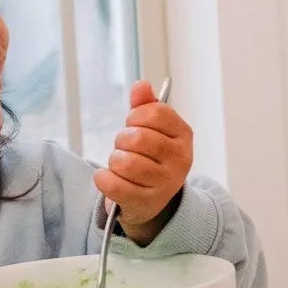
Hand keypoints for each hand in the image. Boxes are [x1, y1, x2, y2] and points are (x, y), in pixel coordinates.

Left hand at [94, 79, 193, 241]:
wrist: (153, 198)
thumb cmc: (151, 157)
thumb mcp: (152, 129)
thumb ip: (145, 105)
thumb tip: (141, 85)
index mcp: (183, 135)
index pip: (156, 113)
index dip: (135, 115)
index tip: (133, 123)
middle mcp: (179, 159)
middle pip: (138, 138)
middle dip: (122, 140)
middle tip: (124, 147)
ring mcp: (165, 183)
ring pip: (125, 163)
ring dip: (113, 161)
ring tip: (119, 164)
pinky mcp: (145, 202)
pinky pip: (115, 185)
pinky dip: (104, 179)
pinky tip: (107, 177)